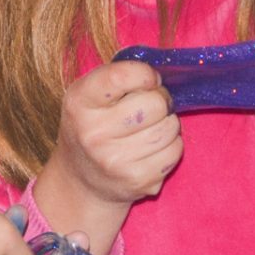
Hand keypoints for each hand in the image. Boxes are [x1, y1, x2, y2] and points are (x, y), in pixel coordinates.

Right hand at [43, 61, 181, 207]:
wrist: (81, 179)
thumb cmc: (93, 125)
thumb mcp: (90, 95)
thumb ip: (119, 77)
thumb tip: (158, 75)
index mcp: (79, 102)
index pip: (121, 76)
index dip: (146, 74)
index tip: (148, 79)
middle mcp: (93, 132)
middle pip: (155, 103)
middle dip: (160, 100)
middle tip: (150, 107)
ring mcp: (115, 160)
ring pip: (170, 127)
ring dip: (167, 124)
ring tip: (149, 128)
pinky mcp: (137, 180)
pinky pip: (175, 151)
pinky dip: (171, 146)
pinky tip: (152, 148)